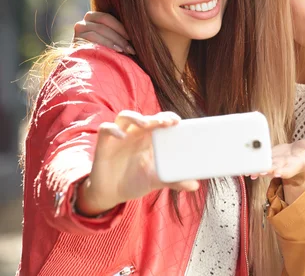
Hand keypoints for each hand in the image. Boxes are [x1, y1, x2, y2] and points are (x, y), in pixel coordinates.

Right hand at [73, 11, 134, 54]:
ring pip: (100, 29)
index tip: (134, 36)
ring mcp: (79, 29)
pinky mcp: (76, 39)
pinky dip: (108, 43)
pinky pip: (93, 36)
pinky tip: (118, 50)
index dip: (122, 26)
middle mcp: (84, 21)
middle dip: (121, 32)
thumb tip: (138, 29)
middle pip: (104, 20)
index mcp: (93, 18)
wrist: (85, 70)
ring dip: (117, 39)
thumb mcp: (111, 41)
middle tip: (133, 44)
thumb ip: (118, 33)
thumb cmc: (104, 55)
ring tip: (128, 50)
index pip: (108, 17)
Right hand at [76, 110, 198, 215]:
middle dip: (155, 117)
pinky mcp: (104, 143)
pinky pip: (105, 128)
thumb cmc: (136, 181)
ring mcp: (119, 136)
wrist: (112, 193)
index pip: (159, 120)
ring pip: (124, 116)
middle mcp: (135, 134)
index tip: (177, 121)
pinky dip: (113, 129)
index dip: (167, 117)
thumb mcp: (156, 181)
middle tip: (165, 122)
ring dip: (135, 117)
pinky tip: (121, 136)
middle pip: (145, 116)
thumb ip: (174, 181)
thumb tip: (195, 186)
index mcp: (149, 139)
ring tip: (146, 124)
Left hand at [251, 139, 304, 203]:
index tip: (277, 172)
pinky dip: (252, 162)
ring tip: (249, 171)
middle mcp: (282, 165)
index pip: (288, 169)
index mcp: (294, 165)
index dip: (282, 171)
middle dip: (266, 171)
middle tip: (259, 172)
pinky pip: (259, 159)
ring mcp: (273, 162)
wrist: (300, 152)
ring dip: (256, 169)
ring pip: (264, 166)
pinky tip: (244, 164)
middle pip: (273, 169)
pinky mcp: (267, 156)